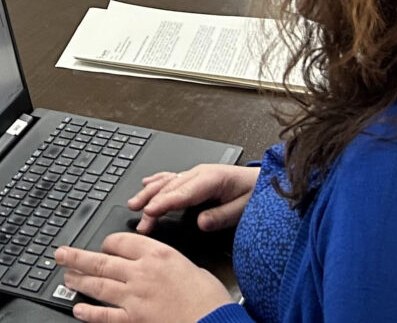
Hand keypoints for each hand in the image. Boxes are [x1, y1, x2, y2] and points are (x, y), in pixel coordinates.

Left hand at [57, 234, 232, 322]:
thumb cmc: (210, 299)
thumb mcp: (191, 267)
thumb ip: (169, 264)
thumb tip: (160, 267)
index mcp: (157, 254)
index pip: (120, 241)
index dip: (106, 243)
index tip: (102, 246)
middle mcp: (141, 273)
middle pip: (101, 260)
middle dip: (77, 257)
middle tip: (61, 254)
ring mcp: (135, 298)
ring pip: (98, 285)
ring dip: (79, 280)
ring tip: (66, 277)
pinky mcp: (134, 320)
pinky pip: (105, 316)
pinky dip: (89, 312)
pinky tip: (78, 309)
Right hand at [128, 164, 259, 233]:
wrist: (263, 180)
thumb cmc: (256, 193)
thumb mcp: (244, 208)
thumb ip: (221, 216)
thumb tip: (201, 222)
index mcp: (212, 178)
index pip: (182, 193)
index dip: (164, 203)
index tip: (149, 213)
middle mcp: (200, 173)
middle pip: (170, 189)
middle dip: (151, 204)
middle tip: (139, 221)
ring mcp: (196, 173)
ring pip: (167, 182)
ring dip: (149, 193)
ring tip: (133, 204)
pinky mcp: (195, 177)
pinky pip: (171, 177)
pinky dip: (157, 180)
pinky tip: (146, 183)